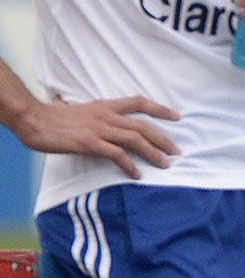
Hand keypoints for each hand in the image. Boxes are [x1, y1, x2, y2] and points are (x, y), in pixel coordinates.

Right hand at [12, 95, 179, 177]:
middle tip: (177, 152)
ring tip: (165, 164)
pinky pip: (117, 154)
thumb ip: (97, 116)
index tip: (177, 117)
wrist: (33, 119)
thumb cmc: (53, 118)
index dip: (160, 109)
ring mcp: (99, 129)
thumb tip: (104, 122)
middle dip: (163, 139)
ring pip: (135, 139)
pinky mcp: (90, 143)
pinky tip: (138, 174)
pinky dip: (130, 165)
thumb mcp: (81, 111)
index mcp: (105, 106)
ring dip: (153, 153)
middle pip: (143, 126)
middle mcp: (106, 115)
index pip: (139, 102)